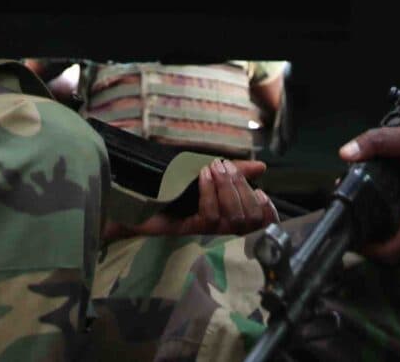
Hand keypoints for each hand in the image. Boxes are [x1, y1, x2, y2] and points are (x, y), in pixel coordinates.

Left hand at [108, 158, 279, 237]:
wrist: (132, 198)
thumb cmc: (170, 187)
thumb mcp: (205, 173)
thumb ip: (234, 171)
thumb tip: (262, 167)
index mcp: (228, 216)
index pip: (261, 223)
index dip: (267, 211)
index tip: (260, 191)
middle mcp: (219, 229)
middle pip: (249, 219)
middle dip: (241, 188)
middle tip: (223, 167)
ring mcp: (203, 232)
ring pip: (232, 219)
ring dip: (226, 188)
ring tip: (212, 168)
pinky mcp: (187, 231)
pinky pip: (209, 218)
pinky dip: (209, 193)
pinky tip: (202, 176)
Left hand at [338, 112, 399, 261]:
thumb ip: (377, 142)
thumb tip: (344, 153)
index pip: (395, 250)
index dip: (370, 250)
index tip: (349, 236)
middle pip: (397, 245)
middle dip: (371, 236)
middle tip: (348, 215)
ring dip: (382, 224)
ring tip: (357, 202)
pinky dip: (393, 213)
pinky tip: (377, 193)